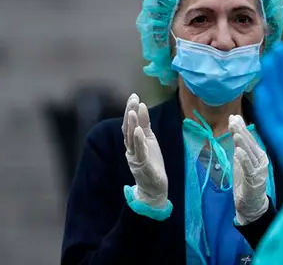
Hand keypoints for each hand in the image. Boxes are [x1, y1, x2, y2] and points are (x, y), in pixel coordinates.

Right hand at [122, 93, 168, 207]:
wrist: (154, 187)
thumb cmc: (151, 163)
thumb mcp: (150, 141)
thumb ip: (145, 126)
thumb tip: (142, 107)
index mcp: (133, 143)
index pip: (129, 125)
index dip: (130, 110)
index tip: (134, 96)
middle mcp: (131, 149)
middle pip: (128, 130)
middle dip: (130, 114)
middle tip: (132, 99)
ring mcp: (135, 158)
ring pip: (131, 140)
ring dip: (132, 125)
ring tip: (134, 111)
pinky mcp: (142, 165)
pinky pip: (139, 152)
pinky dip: (138, 141)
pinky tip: (138, 130)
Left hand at [229, 114, 269, 224]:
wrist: (252, 205)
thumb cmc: (246, 182)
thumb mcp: (241, 162)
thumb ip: (239, 147)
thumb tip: (236, 130)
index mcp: (258, 154)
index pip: (249, 138)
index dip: (242, 127)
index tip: (234, 117)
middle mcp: (261, 160)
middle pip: (250, 143)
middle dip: (241, 131)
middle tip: (233, 120)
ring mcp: (259, 170)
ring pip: (250, 153)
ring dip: (243, 142)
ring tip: (235, 133)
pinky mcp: (255, 180)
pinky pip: (249, 168)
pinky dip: (244, 159)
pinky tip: (238, 151)